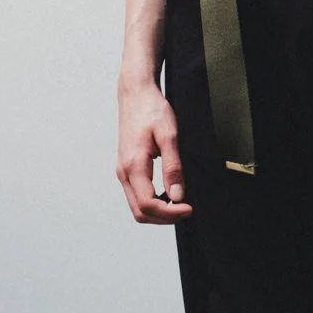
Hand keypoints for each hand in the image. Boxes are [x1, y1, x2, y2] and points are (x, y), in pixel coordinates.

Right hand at [116, 78, 193, 223]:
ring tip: (180, 203)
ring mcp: (122, 171)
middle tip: (187, 209)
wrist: (135, 94)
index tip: (189, 207)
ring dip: (158, 212)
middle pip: (140, 212)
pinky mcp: (126, 169)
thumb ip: (173, 167)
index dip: (170, 213)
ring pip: (136, 206)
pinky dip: (152, 202)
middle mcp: (124, 172)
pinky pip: (136, 195)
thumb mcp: (169, 136)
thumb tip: (177, 195)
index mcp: (133, 165)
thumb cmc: (151, 110)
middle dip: (164, 217)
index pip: (148, 204)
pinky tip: (168, 194)